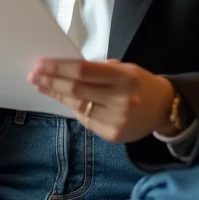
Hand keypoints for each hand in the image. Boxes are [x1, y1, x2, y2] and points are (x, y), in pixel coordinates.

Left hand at [29, 58, 176, 142]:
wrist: (165, 108)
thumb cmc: (140, 83)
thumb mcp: (125, 69)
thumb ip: (97, 70)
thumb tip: (64, 68)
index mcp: (124, 77)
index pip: (83, 71)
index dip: (59, 67)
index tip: (41, 64)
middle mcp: (121, 100)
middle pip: (77, 90)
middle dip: (52, 81)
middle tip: (34, 75)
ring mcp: (117, 120)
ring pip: (78, 107)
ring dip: (57, 96)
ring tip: (42, 86)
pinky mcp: (114, 135)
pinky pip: (86, 121)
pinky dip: (73, 110)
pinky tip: (64, 101)